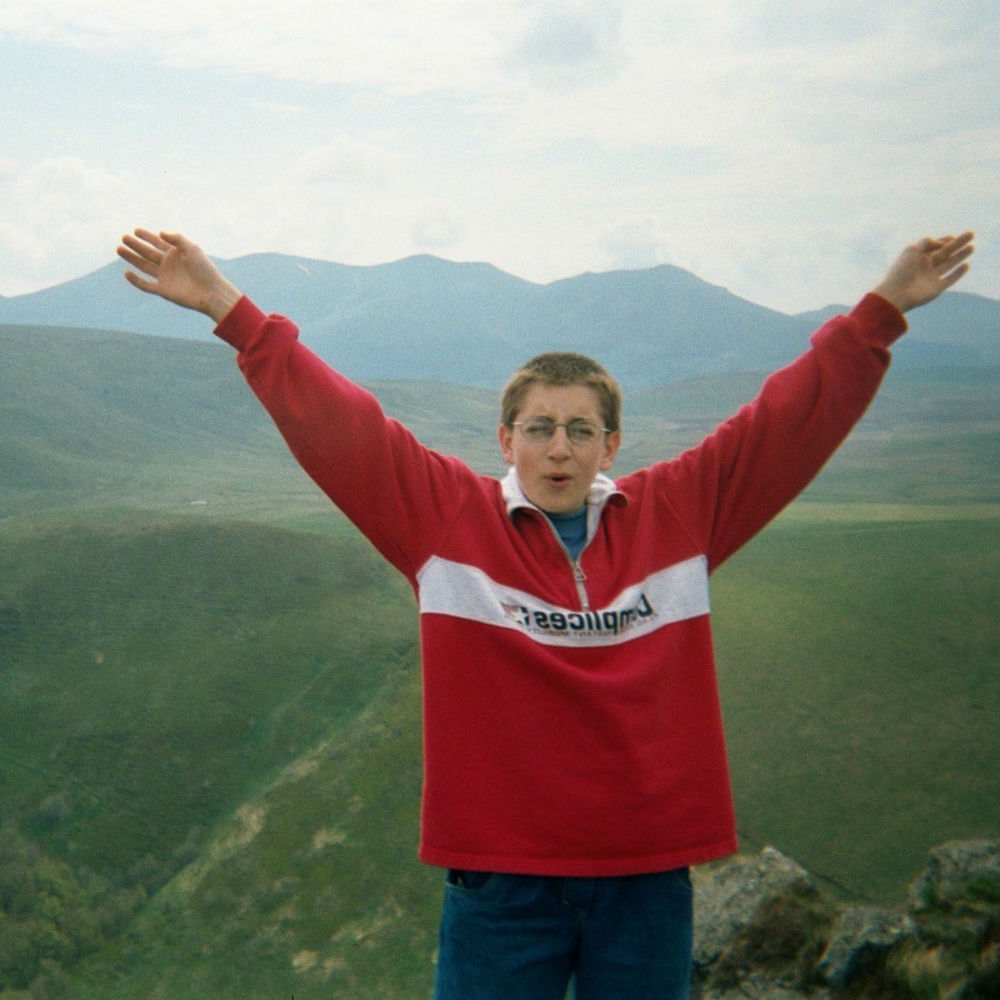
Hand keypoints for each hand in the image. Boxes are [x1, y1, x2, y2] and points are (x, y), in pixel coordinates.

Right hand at [117, 229, 242, 322]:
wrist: (211, 292)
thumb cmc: (204, 269)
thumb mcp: (192, 249)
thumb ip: (176, 239)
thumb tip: (160, 233)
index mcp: (176, 254)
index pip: (158, 242)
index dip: (147, 236)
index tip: (135, 230)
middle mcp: (168, 265)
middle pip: (147, 253)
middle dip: (135, 245)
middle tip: (124, 238)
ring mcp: (165, 277)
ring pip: (144, 266)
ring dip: (132, 258)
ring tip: (119, 249)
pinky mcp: (163, 290)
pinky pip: (146, 285)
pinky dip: (136, 281)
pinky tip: (127, 273)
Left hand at [873, 231, 974, 313]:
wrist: (897, 294)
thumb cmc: (902, 270)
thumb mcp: (912, 249)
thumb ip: (927, 242)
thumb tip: (943, 244)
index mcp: (917, 257)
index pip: (934, 246)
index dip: (944, 240)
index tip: (952, 236)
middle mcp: (925, 267)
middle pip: (945, 253)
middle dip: (958, 244)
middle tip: (971, 234)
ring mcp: (931, 278)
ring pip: (949, 264)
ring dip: (960, 255)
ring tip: (972, 246)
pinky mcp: (936, 289)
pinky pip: (950, 279)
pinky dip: (958, 273)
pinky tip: (966, 265)